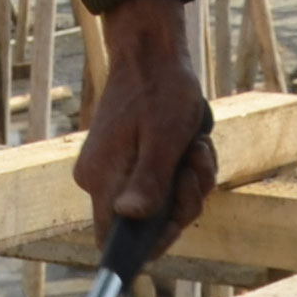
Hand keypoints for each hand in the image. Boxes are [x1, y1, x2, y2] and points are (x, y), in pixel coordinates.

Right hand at [72, 0, 217, 248]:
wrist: (152, 51)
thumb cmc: (159, 89)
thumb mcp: (163, 137)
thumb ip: (147, 180)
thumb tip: (130, 218)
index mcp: (101, 177)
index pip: (112, 239)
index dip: (147, 245)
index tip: (177, 225)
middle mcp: (102, 179)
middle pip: (146, 224)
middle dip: (183, 201)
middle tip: (194, 164)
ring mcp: (117, 171)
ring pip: (163, 203)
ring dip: (191, 181)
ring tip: (195, 146)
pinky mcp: (133, 162)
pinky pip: (165, 185)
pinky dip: (186, 169)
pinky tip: (193, 143)